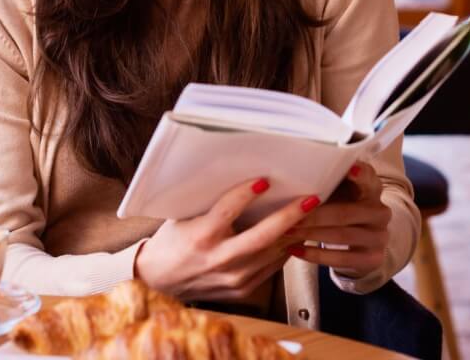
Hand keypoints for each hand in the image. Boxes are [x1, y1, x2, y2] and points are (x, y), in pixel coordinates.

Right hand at [133, 177, 319, 300]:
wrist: (159, 281)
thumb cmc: (172, 244)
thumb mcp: (185, 219)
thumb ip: (212, 206)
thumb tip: (244, 182)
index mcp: (201, 236)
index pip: (228, 210)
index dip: (247, 193)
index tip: (264, 180)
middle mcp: (219, 259)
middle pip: (262, 236)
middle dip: (290, 216)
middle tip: (310, 200)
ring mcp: (232, 278)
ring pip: (272, 253)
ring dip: (292, 233)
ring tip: (309, 216)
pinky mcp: (241, 290)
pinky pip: (270, 268)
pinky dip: (283, 251)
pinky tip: (291, 238)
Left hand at [282, 161, 390, 277]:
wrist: (362, 241)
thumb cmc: (341, 205)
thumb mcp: (339, 190)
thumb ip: (327, 180)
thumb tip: (294, 171)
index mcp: (372, 189)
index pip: (368, 177)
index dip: (359, 173)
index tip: (348, 169)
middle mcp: (381, 212)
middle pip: (346, 213)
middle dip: (314, 215)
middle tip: (290, 215)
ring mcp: (379, 237)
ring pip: (342, 236)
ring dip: (311, 234)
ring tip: (287, 232)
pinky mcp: (373, 259)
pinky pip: (341, 259)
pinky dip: (316, 255)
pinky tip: (296, 250)